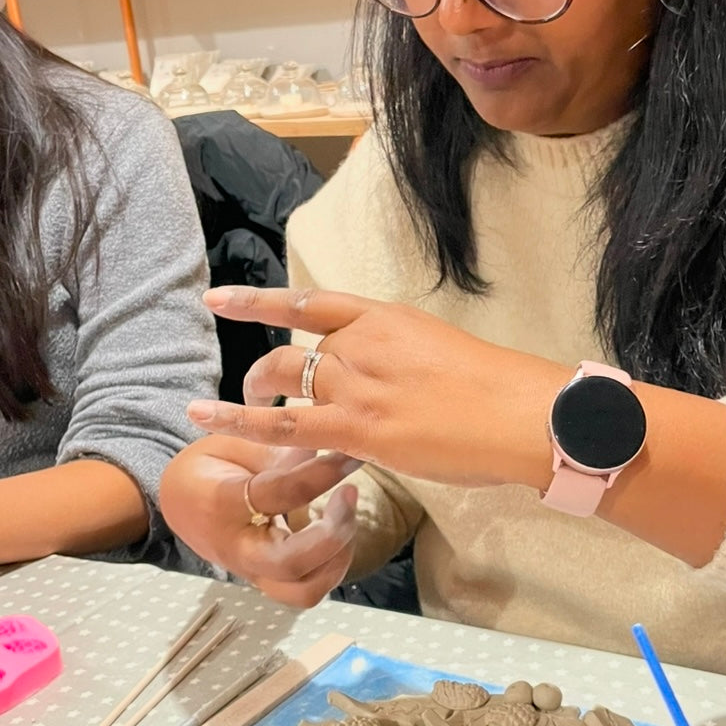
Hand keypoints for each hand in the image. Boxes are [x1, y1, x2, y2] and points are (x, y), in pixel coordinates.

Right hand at [159, 437, 360, 607]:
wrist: (179, 505)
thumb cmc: (211, 467)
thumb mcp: (233, 444)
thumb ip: (276, 447)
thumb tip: (326, 444)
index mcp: (222, 504)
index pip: (280, 493)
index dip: (322, 473)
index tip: (349, 454)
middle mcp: (238, 548)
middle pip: (292, 563)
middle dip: (333, 533)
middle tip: (349, 493)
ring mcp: (254, 573)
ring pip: (305, 592)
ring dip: (338, 557)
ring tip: (345, 516)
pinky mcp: (268, 583)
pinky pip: (306, 592)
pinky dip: (332, 567)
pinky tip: (337, 533)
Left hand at [186, 289, 568, 490]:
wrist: (523, 414)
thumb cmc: (501, 393)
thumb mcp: (444, 355)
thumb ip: (404, 362)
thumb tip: (388, 383)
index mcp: (387, 319)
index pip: (312, 304)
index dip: (261, 302)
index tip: (220, 299)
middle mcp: (364, 343)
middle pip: (293, 351)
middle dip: (265, 371)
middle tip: (258, 390)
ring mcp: (359, 384)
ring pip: (283, 380)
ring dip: (256, 395)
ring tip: (239, 410)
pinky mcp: (358, 427)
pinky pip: (283, 424)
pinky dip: (237, 418)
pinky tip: (202, 415)